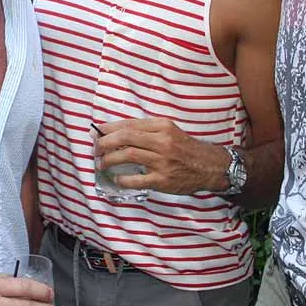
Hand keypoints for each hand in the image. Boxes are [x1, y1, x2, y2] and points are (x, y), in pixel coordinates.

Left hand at [94, 118, 230, 195]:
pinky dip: (122, 179)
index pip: (129, 125)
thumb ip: (146, 130)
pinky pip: (136, 179)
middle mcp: (162, 141)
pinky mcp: (162, 180)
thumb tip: (116, 132)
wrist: (209, 166)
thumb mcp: (169, 131)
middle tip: (95, 149)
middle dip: (105, 143)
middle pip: (126, 138)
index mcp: (162, 126)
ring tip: (101, 163)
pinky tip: (116, 178)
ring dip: (109, 159)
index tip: (97, 132)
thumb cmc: (185, 148)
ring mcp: (162, 161)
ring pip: (128, 156)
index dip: (109, 129)